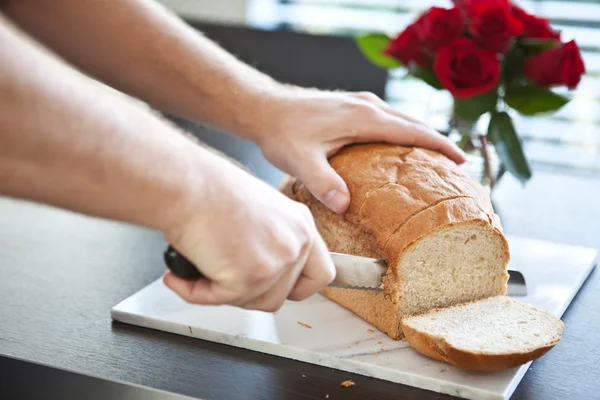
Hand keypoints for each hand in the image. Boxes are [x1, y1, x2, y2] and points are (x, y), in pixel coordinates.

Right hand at [162, 154, 335, 311]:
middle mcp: (295, 242)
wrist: (187, 183)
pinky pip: (220, 301)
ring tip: (201, 266)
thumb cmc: (208, 188)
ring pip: (254, 302)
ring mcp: (276, 262)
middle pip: (282, 295)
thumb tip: (258, 270)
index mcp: (300, 224)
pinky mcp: (249, 277)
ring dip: (223, 293)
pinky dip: (194, 291)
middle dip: (248, 292)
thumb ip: (270, 241)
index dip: (298, 288)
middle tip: (222, 274)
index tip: (282, 290)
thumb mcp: (257, 211)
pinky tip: (182, 273)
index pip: (321, 274)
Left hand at [255, 88, 465, 213]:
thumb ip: (323, 183)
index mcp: (363, 117)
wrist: (264, 108)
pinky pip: (387, 118)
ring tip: (434, 159)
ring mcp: (359, 102)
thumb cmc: (282, 132)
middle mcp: (367, 105)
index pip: (412, 131)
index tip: (461, 160)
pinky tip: (399, 148)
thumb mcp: (301, 161)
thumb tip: (345, 205)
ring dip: (420, 135)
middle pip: (413, 123)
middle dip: (437, 142)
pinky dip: (402, 131)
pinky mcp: (351, 105)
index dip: (439, 145)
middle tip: (456, 166)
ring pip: (400, 119)